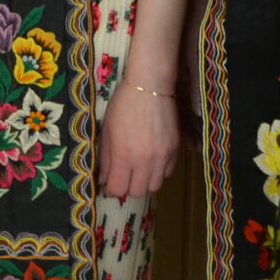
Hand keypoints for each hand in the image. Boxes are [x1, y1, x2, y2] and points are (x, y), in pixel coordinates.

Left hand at [98, 82, 179, 201]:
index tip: (109, 183)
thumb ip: (105, 158)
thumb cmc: (122, 106)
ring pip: (154, 186)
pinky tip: (152, 159)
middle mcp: (144, 161)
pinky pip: (167, 173)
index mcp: (123, 155)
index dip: (111, 189)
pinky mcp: (175, 150)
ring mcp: (162, 157)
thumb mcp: (107, 131)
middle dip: (128, 187)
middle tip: (123, 176)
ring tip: (138, 168)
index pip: (117, 189)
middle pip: (138, 193)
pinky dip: (159, 171)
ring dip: (145, 181)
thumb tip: (104, 180)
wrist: (150, 87)